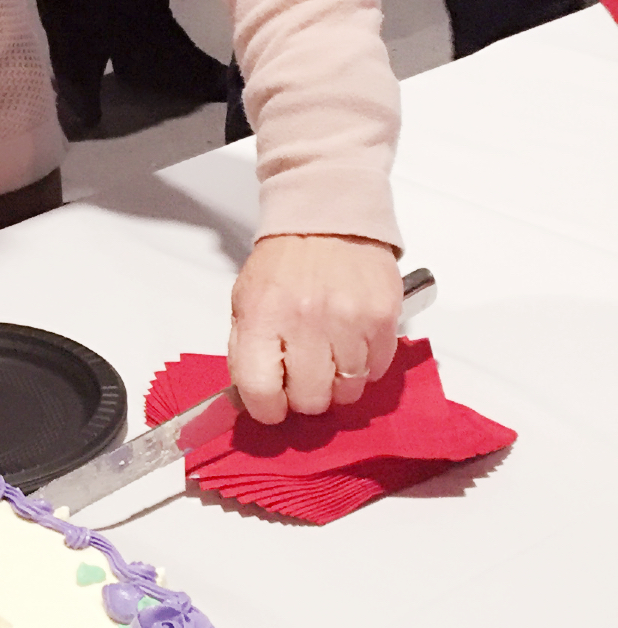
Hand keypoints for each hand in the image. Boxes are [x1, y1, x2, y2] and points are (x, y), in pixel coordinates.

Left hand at [228, 234, 402, 425]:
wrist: (327, 217)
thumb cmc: (284, 262)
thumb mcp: (245, 301)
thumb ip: (246, 351)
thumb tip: (253, 397)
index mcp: (262, 317)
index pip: (260, 391)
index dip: (266, 409)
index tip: (271, 407)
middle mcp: (305, 321)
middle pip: (310, 400)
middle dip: (304, 397)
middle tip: (303, 379)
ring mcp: (348, 321)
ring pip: (347, 392)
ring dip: (338, 384)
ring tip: (330, 357)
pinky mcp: (382, 319)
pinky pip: (377, 371)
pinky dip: (365, 367)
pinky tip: (353, 344)